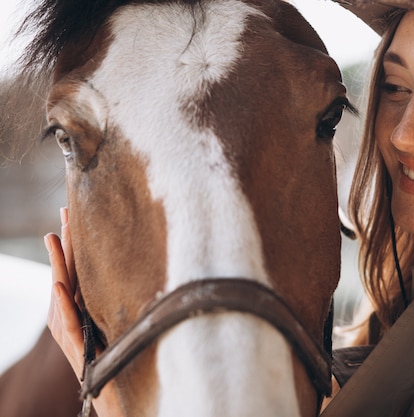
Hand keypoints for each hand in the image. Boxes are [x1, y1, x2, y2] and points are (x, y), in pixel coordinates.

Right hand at [46, 207, 122, 416]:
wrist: (115, 393)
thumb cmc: (118, 357)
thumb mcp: (115, 322)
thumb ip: (112, 300)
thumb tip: (131, 270)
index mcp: (79, 307)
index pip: (74, 268)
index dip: (73, 242)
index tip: (72, 212)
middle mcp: (69, 316)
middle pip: (66, 273)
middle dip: (65, 243)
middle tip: (65, 211)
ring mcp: (69, 332)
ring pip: (61, 292)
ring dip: (58, 264)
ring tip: (56, 237)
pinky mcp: (76, 347)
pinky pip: (69, 324)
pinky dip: (63, 304)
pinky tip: (60, 284)